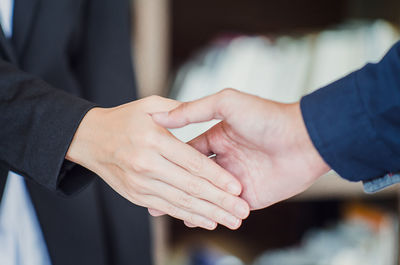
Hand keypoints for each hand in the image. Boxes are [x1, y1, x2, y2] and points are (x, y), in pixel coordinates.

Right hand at [65, 95, 249, 229]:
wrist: (87, 137)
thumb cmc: (121, 117)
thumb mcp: (148, 103)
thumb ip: (176, 109)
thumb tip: (195, 113)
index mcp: (154, 139)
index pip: (193, 161)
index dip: (216, 176)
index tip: (236, 187)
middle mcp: (146, 163)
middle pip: (190, 186)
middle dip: (219, 201)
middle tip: (240, 212)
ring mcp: (140, 183)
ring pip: (181, 202)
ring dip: (209, 214)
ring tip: (231, 222)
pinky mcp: (136, 195)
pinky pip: (167, 208)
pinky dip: (188, 216)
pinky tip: (207, 221)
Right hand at [153, 89, 329, 210]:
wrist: (305, 139)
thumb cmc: (267, 117)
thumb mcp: (227, 104)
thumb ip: (195, 109)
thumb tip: (162, 115)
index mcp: (217, 138)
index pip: (187, 153)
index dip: (168, 162)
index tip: (147, 168)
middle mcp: (224, 160)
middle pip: (192, 177)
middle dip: (173, 186)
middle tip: (150, 196)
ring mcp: (235, 180)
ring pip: (205, 194)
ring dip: (187, 202)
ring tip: (163, 210)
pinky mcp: (248, 197)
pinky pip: (224, 208)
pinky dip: (208, 213)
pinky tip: (190, 218)